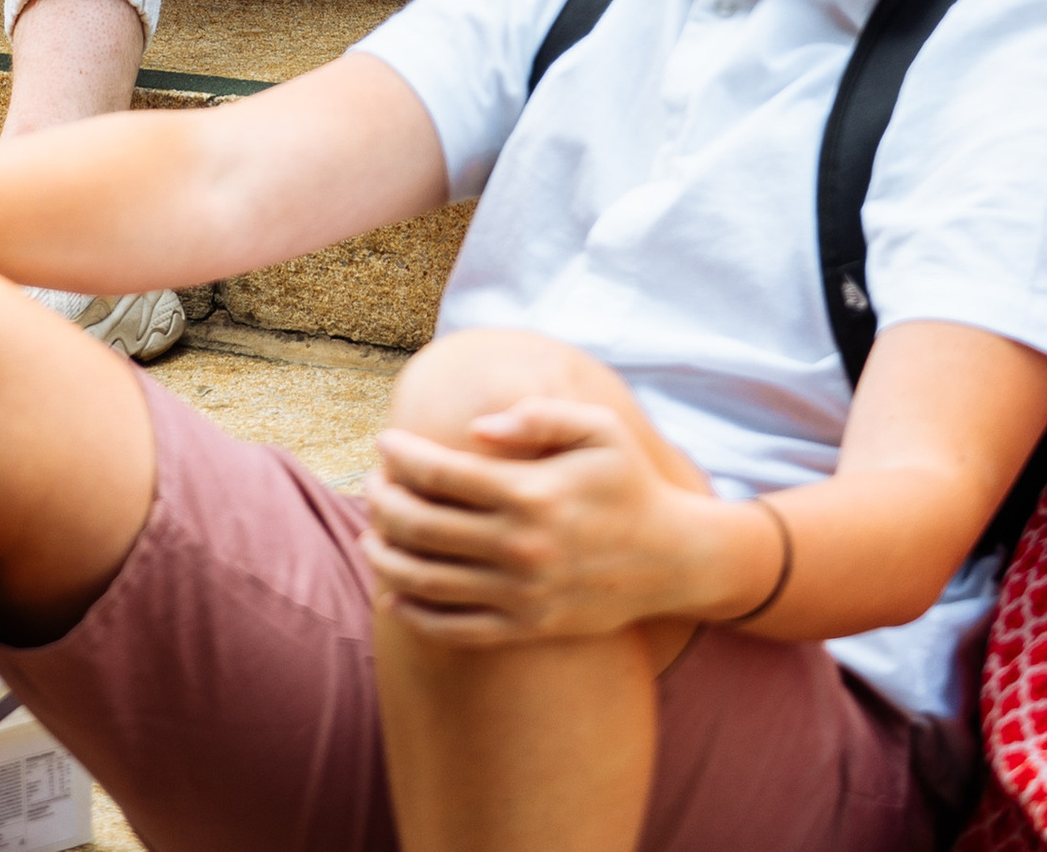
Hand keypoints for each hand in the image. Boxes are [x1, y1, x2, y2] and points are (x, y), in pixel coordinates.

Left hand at [363, 395, 727, 646]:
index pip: (440, 473)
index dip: (400, 456)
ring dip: (386, 557)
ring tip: (370, 537)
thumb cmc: (629, 482)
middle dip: (383, 502)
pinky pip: (457, 630)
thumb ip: (538, 415)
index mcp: (531, 492)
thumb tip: (476, 427)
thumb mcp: (600, 428)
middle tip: (371, 486)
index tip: (383, 443)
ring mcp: (523, 594)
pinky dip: (415, 614)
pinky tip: (393, 594)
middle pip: (422, 525)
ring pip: (428, 581)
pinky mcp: (529, 628)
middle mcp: (521, 546)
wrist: (675, 560)